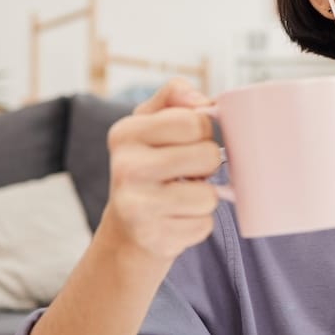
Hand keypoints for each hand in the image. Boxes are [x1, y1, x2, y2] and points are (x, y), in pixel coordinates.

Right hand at [99, 79, 223, 261]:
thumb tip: (204, 100)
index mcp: (125, 133)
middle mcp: (126, 168)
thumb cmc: (150, 166)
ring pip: (209, 195)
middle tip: (187, 172)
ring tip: (181, 196)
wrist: (128, 227)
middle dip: (208, 165)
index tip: (189, 142)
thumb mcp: (152, 123)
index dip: (203, 131)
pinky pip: (203, 225)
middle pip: (208, 156)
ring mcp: (136, 206)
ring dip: (204, 198)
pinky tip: (176, 218)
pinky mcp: (153, 238)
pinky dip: (197, 223)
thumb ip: (175, 96)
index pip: (195, 121)